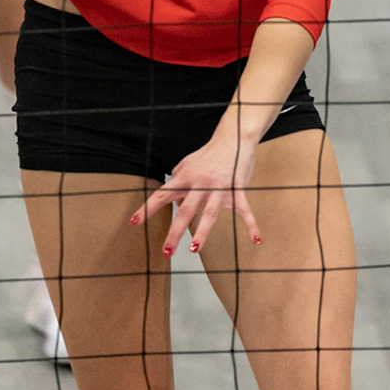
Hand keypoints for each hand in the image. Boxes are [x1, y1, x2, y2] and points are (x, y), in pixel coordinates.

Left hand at [129, 125, 260, 256]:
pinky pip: (244, 210)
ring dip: (201, 233)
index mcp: (185, 176)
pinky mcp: (237, 189)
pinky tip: (254, 239)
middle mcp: (200, 183)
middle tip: (167, 251)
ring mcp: (219, 187)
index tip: (135, 223)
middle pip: (185, 210)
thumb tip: (172, 195)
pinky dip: (251, 224)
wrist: (233, 138)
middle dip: (175, 232)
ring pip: (209, 214)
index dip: (147, 209)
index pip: (162, 195)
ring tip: (193, 249)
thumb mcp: (188, 162)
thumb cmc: (210, 152)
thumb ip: (178, 177)